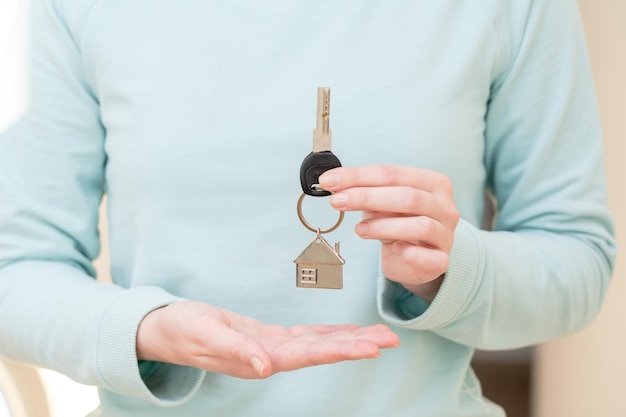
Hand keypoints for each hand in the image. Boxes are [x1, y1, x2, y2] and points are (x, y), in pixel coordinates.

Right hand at [136, 301, 399, 378]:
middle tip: (391, 339)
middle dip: (357, 345)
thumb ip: (237, 350)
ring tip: (378, 335)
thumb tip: (266, 367)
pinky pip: (303, 336)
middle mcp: (271, 356)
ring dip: (347, 339)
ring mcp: (270, 347)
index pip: (309, 355)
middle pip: (322, 350)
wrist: (166, 329)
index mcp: (260, 357)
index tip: (371, 348)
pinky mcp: (266, 337)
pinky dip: (325, 333)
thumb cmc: (183, 330)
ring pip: (317, 343)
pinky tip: (342, 332)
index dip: (341, 350)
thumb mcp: (206, 336)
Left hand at [319, 165, 459, 301]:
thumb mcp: (381, 203)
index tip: (330, 181)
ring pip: (420, 225)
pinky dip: (411, 253)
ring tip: (359, 229)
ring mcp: (446, 234)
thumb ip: (364, 191)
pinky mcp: (441, 260)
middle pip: (407, 196)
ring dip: (383, 226)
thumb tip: (336, 185)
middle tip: (338, 201)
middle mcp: (444, 206)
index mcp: (431, 182)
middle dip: (367, 197)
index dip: (358, 176)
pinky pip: (432, 258)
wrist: (416, 258)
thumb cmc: (400, 222)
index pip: (392, 173)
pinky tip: (396, 249)